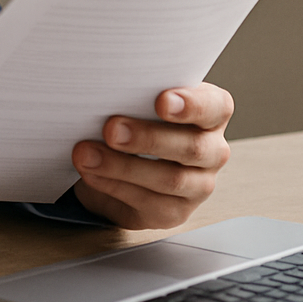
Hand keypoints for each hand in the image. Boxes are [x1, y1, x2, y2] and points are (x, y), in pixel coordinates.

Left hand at [71, 83, 232, 228]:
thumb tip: (105, 89)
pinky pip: (148, 202)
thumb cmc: (134, 117)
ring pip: (170, 179)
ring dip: (122, 166)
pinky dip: (114, 186)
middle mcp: (212, 151)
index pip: (215, 107)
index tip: (162, 101)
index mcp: (210, 113)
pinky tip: (91, 173)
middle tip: (111, 129)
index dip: (192, 104)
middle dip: (148, 138)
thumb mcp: (137, 99)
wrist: (117, 161)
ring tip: (86, 154)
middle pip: (192, 147)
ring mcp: (197, 185)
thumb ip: (135, 94)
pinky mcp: (174, 212)